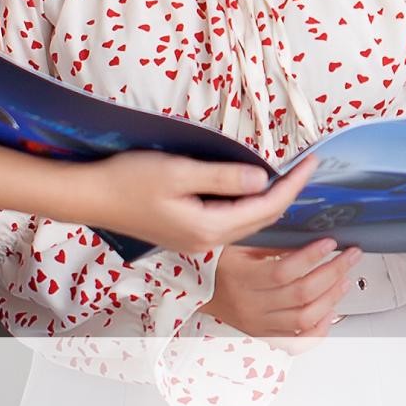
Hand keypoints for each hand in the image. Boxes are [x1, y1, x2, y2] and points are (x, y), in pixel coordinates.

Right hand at [72, 154, 315, 258]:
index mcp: (208, 228)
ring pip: (247, 224)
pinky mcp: (187, 235)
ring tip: (290, 177)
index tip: (314, 163)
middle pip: (261, 221)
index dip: (293, 185)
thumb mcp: (180, 171)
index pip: (266, 207)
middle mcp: (207, 242)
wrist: (91, 197)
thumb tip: (263, 180)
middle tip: (309, 167)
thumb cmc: (128, 180)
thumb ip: (224, 177)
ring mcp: (196, 242)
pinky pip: (230, 223)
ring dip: (270, 202)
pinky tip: (254, 191)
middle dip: (288, 194)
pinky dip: (249, 207)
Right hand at [205, 239, 361, 342]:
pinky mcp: (262, 334)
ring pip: (304, 318)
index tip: (330, 242)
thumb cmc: (215, 262)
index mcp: (240, 278)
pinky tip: (331, 313)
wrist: (196, 289)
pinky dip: (319, 330)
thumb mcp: (237, 242)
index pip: (284, 270)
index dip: (312, 256)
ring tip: (345, 279)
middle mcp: (250, 306)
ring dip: (332, 298)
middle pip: (301, 295)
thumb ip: (270, 243)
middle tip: (350, 256)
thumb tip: (307, 237)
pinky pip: (297, 341)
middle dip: (333, 273)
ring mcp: (257, 324)